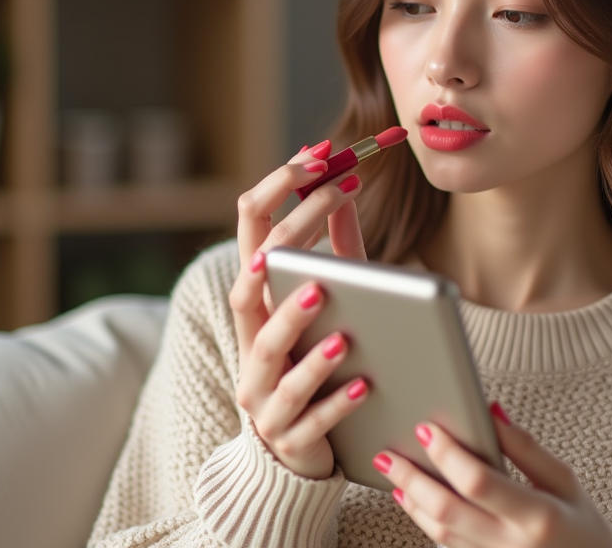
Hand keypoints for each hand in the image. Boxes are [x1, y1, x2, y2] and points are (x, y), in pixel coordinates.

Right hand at [230, 141, 368, 479]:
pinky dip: (332, 399)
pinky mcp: (286, 436)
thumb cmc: (315, 367)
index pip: (251, 231)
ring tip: (328, 295)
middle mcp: (248, 344)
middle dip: (287, 241)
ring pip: (269, 352)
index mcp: (256, 306)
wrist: (294, 456)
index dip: (280, 189)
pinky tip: (362, 384)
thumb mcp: (324, 307)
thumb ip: (334, 253)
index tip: (320, 154)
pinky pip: (306, 417)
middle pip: (250, 285)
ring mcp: (261, 394)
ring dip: (297, 320)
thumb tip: (343, 188)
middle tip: (330, 203)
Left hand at [374, 403, 611, 547]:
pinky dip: (424, 520)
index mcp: (537, 515)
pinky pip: (446, 545)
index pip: (478, 481)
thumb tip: (490, 410)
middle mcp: (511, 544)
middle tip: (387, 452)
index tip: (426, 427)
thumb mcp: (566, 482)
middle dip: (411, 477)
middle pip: (446, 510)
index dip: (448, 453)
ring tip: (392, 470)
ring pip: (439, 532)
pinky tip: (412, 498)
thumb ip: (526, 448)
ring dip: (411, 500)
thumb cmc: (584, 528)